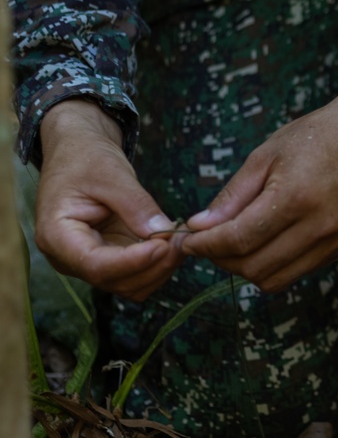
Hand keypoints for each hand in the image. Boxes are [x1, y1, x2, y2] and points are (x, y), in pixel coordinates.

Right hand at [35, 100, 184, 300]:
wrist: (78, 152)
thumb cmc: (84, 158)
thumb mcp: (110, 173)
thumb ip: (135, 204)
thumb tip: (162, 232)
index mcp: (57, 236)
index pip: (95, 265)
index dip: (132, 261)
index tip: (163, 245)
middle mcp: (70, 258)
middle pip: (115, 280)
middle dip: (152, 265)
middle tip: (181, 239)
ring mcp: (91, 261)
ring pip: (129, 285)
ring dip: (159, 268)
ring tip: (180, 239)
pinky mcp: (110, 258)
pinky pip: (137, 274)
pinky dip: (158, 264)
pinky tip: (172, 242)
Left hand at [181, 66, 337, 291]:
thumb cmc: (311, 138)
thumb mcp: (263, 156)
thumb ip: (231, 197)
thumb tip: (198, 228)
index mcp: (297, 197)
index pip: (239, 239)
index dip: (205, 245)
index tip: (185, 240)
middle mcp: (319, 226)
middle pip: (254, 266)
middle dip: (220, 259)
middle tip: (204, 241)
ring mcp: (332, 241)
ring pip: (272, 279)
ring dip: (244, 267)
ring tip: (230, 243)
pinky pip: (292, 273)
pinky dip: (269, 265)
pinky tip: (260, 241)